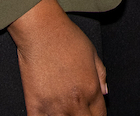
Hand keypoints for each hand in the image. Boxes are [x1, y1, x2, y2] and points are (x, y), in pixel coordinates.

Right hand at [8, 0, 106, 114]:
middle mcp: (74, 102)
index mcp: (91, 89)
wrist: (42, 31)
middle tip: (80, 112)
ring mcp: (54, 107)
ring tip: (65, 112)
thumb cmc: (67, 37)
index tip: (92, 113)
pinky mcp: (34, 106)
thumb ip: (101, 75)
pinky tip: (49, 114)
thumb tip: (105, 92)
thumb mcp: (93, 53)